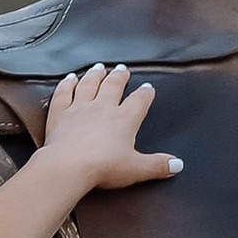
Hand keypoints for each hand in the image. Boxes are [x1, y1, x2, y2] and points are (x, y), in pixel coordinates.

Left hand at [42, 63, 179, 194]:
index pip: (138, 101)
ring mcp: (79, 108)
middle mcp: (102, 108)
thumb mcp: (137, 169)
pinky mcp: (60, 114)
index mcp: (124, 120)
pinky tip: (69, 78)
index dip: (145, 94)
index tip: (148, 88)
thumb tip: (177, 165)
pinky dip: (67, 84)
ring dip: (95, 75)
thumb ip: (158, 165)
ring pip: (89, 85)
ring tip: (99, 68)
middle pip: (113, 86)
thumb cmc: (103, 167)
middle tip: (122, 69)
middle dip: (119, 77)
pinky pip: (64, 93)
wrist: (69, 166)